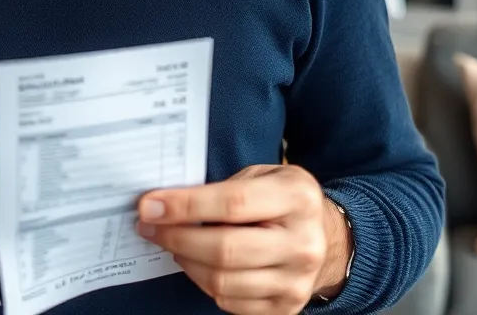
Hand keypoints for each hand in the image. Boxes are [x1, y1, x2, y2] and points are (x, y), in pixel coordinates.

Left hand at [137, 164, 351, 314]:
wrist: (329, 239)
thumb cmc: (284, 199)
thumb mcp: (265, 175)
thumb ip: (225, 187)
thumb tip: (168, 203)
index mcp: (296, 198)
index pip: (232, 204)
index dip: (185, 206)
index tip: (149, 205)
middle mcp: (302, 244)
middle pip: (225, 250)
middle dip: (176, 238)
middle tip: (148, 226)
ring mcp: (297, 282)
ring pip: (223, 281)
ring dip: (185, 261)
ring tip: (170, 242)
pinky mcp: (286, 308)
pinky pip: (230, 303)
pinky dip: (203, 282)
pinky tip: (195, 262)